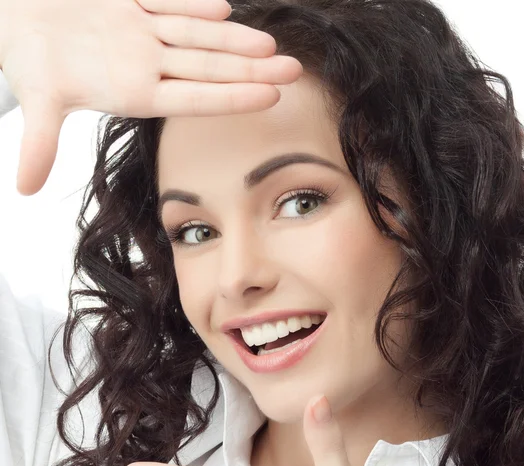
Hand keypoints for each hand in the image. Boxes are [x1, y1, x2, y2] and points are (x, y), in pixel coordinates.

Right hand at [0, 0, 302, 195]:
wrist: (17, 18)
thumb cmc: (31, 61)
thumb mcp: (38, 100)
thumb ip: (39, 143)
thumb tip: (21, 189)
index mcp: (135, 91)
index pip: (194, 98)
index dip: (232, 97)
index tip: (271, 99)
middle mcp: (147, 62)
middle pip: (208, 67)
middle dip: (252, 68)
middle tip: (295, 71)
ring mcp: (142, 30)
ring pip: (196, 34)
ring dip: (233, 38)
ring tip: (270, 44)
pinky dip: (191, 1)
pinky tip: (223, 8)